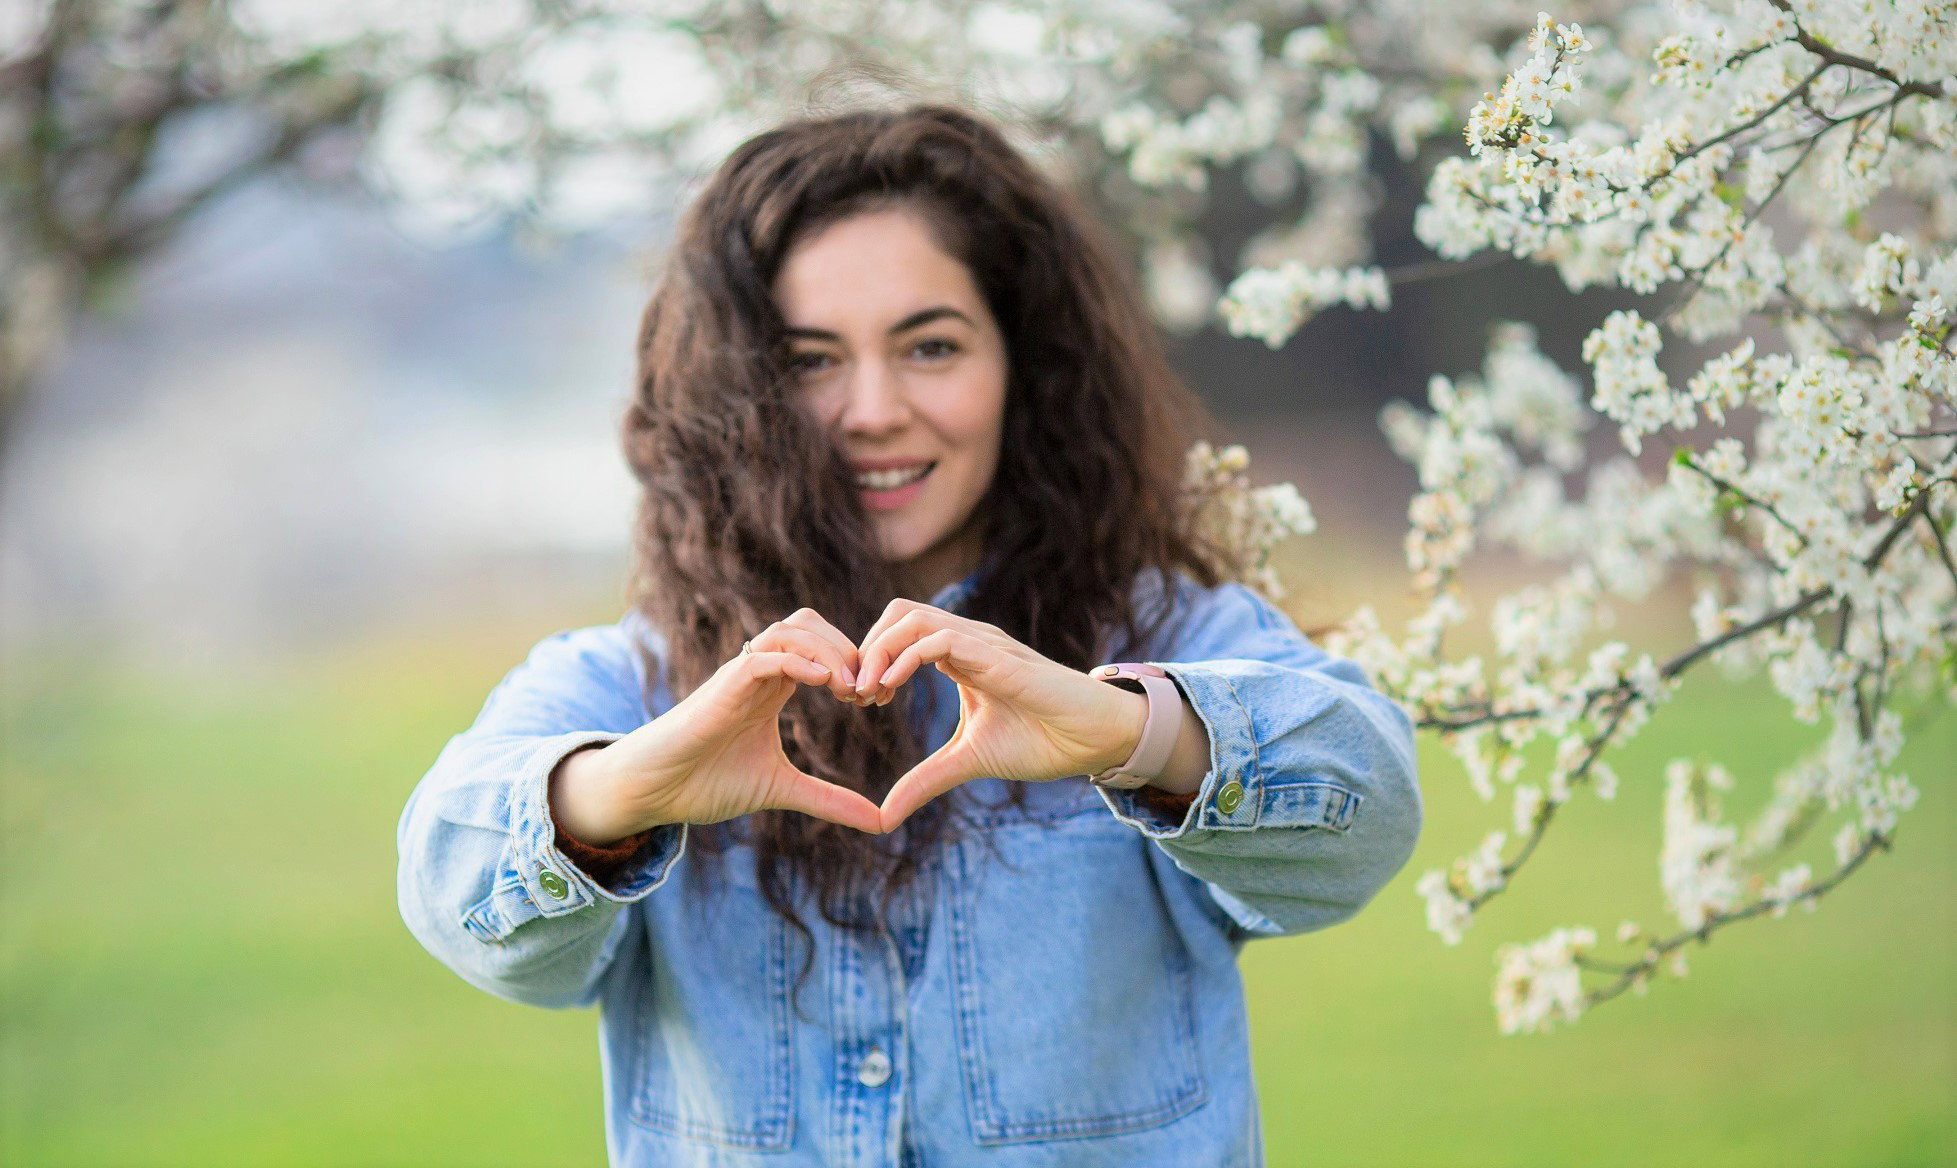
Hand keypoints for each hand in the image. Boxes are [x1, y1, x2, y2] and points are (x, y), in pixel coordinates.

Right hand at [554, 609, 885, 839]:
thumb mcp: (783, 790)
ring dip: (828, 650)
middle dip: (849, 648)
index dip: (857, 664)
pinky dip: (797, 661)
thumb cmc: (706, 782)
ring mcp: (740, 675)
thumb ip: (830, 800)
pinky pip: (763, 656)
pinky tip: (824, 683)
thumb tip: (881, 821)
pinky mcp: (723, 686)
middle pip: (811, 624)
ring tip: (850, 688)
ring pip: (790, 629)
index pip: (824, 648)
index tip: (879, 700)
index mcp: (774, 688)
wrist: (654, 791)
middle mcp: (760, 673)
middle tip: (870, 691)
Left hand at [852, 599, 1148, 831]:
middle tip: (855, 696)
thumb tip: (883, 817)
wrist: (1095, 740)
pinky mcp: (997, 657)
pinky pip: (939, 639)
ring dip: (878, 650)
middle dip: (866, 649)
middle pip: (898, 613)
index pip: (899, 633)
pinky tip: (890, 689)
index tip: (858, 702)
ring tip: (867, 693)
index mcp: (959, 657)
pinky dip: (904, 658)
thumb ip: (925, 780)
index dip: (870, 660)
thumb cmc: (1041, 740)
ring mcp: (982, 643)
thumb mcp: (968, 762)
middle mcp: (967, 640)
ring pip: (911, 617)